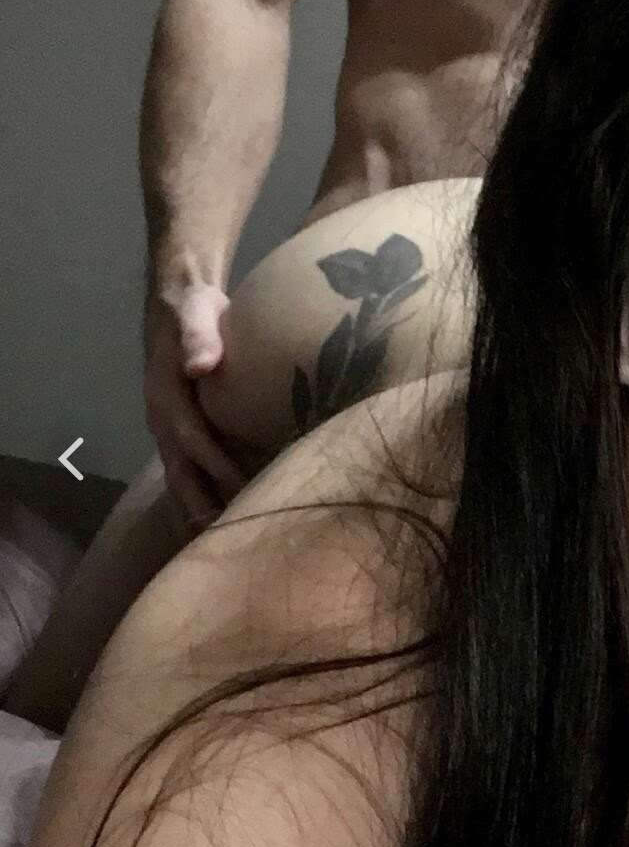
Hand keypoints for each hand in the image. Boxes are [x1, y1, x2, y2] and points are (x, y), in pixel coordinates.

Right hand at [143, 277, 248, 531]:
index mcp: (167, 399)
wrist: (179, 305)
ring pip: (183, 478)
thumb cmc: (194, 310)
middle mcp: (163, 421)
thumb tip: (199, 366)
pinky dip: (205, 494)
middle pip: (182, 475)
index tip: (247, 491)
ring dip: (202, 509)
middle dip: (203, 507)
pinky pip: (190, 470)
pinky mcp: (183, 431)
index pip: (194, 442)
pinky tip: (229, 514)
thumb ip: (200, 336)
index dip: (219, 468)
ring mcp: (170, 429)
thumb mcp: (197, 312)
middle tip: (231, 541)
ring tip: (229, 542)